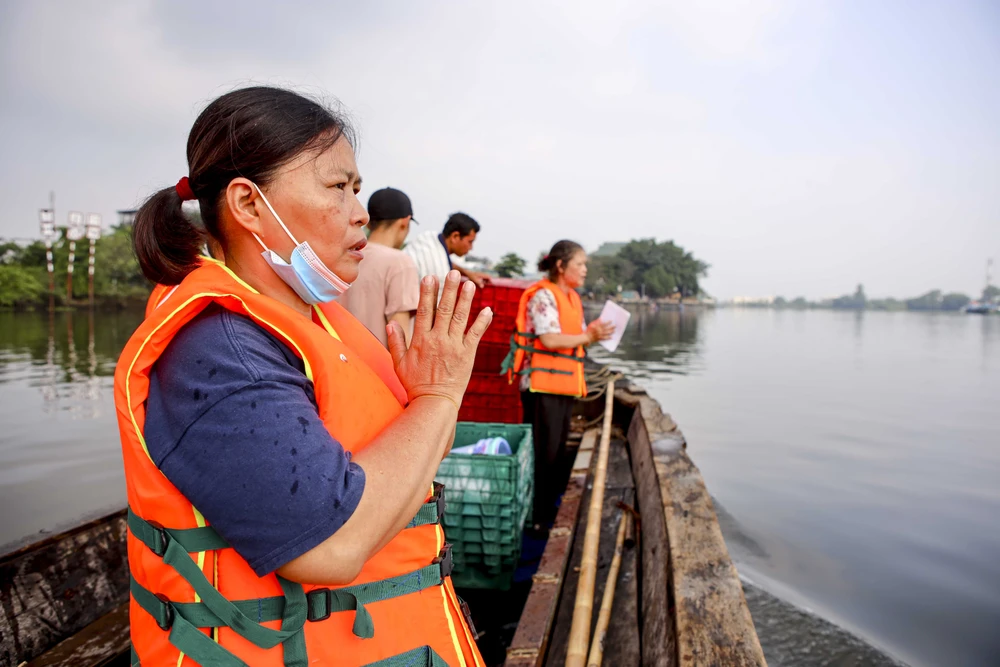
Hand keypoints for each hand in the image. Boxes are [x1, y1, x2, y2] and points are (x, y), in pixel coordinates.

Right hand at [387, 270, 492, 407]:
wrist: (434, 402)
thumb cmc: (415, 384)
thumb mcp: (399, 363)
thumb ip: (395, 342)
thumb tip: (390, 324)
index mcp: (421, 340)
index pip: (424, 310)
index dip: (428, 292)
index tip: (430, 277)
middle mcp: (438, 340)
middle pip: (444, 309)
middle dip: (449, 289)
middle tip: (453, 273)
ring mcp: (454, 346)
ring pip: (460, 318)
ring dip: (465, 300)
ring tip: (469, 284)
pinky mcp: (467, 354)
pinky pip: (476, 334)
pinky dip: (483, 322)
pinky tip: (488, 309)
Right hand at [586, 319, 614, 343]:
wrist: (587, 337)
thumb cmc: (589, 330)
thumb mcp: (591, 325)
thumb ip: (596, 322)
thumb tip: (600, 319)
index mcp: (597, 327)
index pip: (603, 324)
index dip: (607, 322)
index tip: (611, 321)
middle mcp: (599, 331)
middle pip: (606, 328)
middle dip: (611, 327)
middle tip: (615, 326)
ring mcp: (599, 335)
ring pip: (606, 333)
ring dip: (610, 332)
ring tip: (614, 331)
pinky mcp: (599, 338)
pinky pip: (604, 338)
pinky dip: (608, 338)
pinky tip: (611, 337)